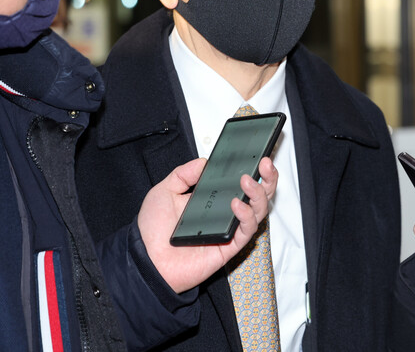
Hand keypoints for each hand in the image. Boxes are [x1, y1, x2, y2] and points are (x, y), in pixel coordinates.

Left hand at [136, 156, 278, 293]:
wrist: (146, 260)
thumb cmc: (153, 232)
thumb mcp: (164, 191)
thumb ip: (183, 174)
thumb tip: (203, 162)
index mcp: (212, 200)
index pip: (239, 182)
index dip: (252, 168)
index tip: (257, 154)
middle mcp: (224, 214)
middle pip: (257, 195)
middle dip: (268, 178)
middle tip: (265, 164)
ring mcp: (229, 230)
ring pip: (258, 211)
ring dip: (258, 193)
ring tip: (247, 180)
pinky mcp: (229, 246)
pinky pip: (247, 231)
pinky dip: (246, 215)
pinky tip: (236, 203)